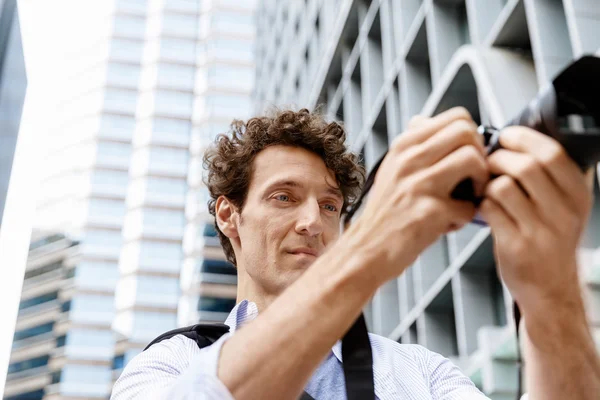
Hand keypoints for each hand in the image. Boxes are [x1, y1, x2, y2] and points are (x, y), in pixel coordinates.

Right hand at [351, 107, 489, 282]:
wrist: (366, 249)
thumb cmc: (387, 212)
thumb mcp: (392, 169)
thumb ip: (411, 146)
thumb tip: (424, 120)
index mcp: (404, 146)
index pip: (457, 116)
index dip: (474, 136)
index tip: (469, 157)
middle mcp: (408, 160)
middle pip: (467, 132)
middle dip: (482, 155)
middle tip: (474, 178)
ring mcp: (417, 185)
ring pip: (473, 159)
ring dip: (482, 182)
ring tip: (469, 198)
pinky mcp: (428, 212)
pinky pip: (469, 207)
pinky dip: (465, 218)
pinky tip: (449, 224)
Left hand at [479, 126, 593, 309]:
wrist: (550, 288)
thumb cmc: (551, 240)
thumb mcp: (566, 206)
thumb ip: (552, 175)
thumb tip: (522, 136)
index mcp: (578, 194)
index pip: (552, 153)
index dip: (523, 138)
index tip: (506, 136)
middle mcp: (564, 212)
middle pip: (525, 166)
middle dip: (498, 158)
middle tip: (489, 163)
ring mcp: (541, 231)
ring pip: (503, 186)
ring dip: (487, 182)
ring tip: (487, 189)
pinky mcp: (516, 246)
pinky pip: (490, 210)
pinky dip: (481, 204)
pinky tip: (486, 209)